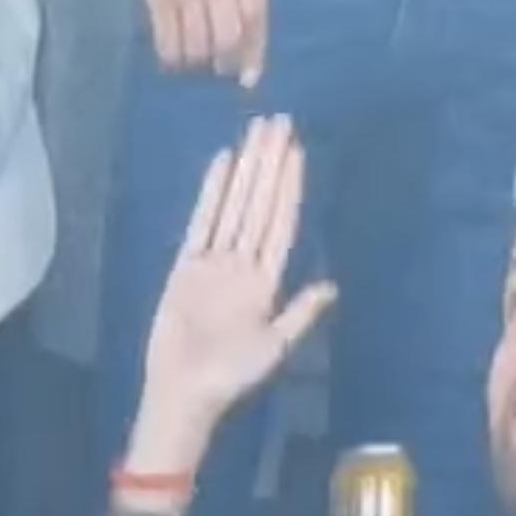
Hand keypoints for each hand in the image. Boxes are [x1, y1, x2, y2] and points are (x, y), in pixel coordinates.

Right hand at [133, 115, 336, 471]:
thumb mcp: (275, 347)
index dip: (290, 187)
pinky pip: (201, 222)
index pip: (282, 223)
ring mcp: (215, 262)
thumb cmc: (232, 378)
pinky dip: (212, 194)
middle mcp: (244, 265)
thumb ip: (300, 314)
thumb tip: (331, 286)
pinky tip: (223, 164)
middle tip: (279, 123)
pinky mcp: (186, 266)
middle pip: (260, 204)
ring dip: (246, 170)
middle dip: (270, 165)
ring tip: (255, 133)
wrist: (184, 392)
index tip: (298, 152)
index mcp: (268, 282)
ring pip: (234, 206)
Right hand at [136, 0, 268, 86]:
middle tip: (220, 68)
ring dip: (198, 59)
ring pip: (197, 41)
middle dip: (225, 60)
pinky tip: (170, 59)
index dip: (253, 55)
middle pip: (228, 37)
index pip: (255, 22)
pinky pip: (165, 32)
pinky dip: (169, 52)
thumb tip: (248, 22)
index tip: (248, 80)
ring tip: (195, 63)